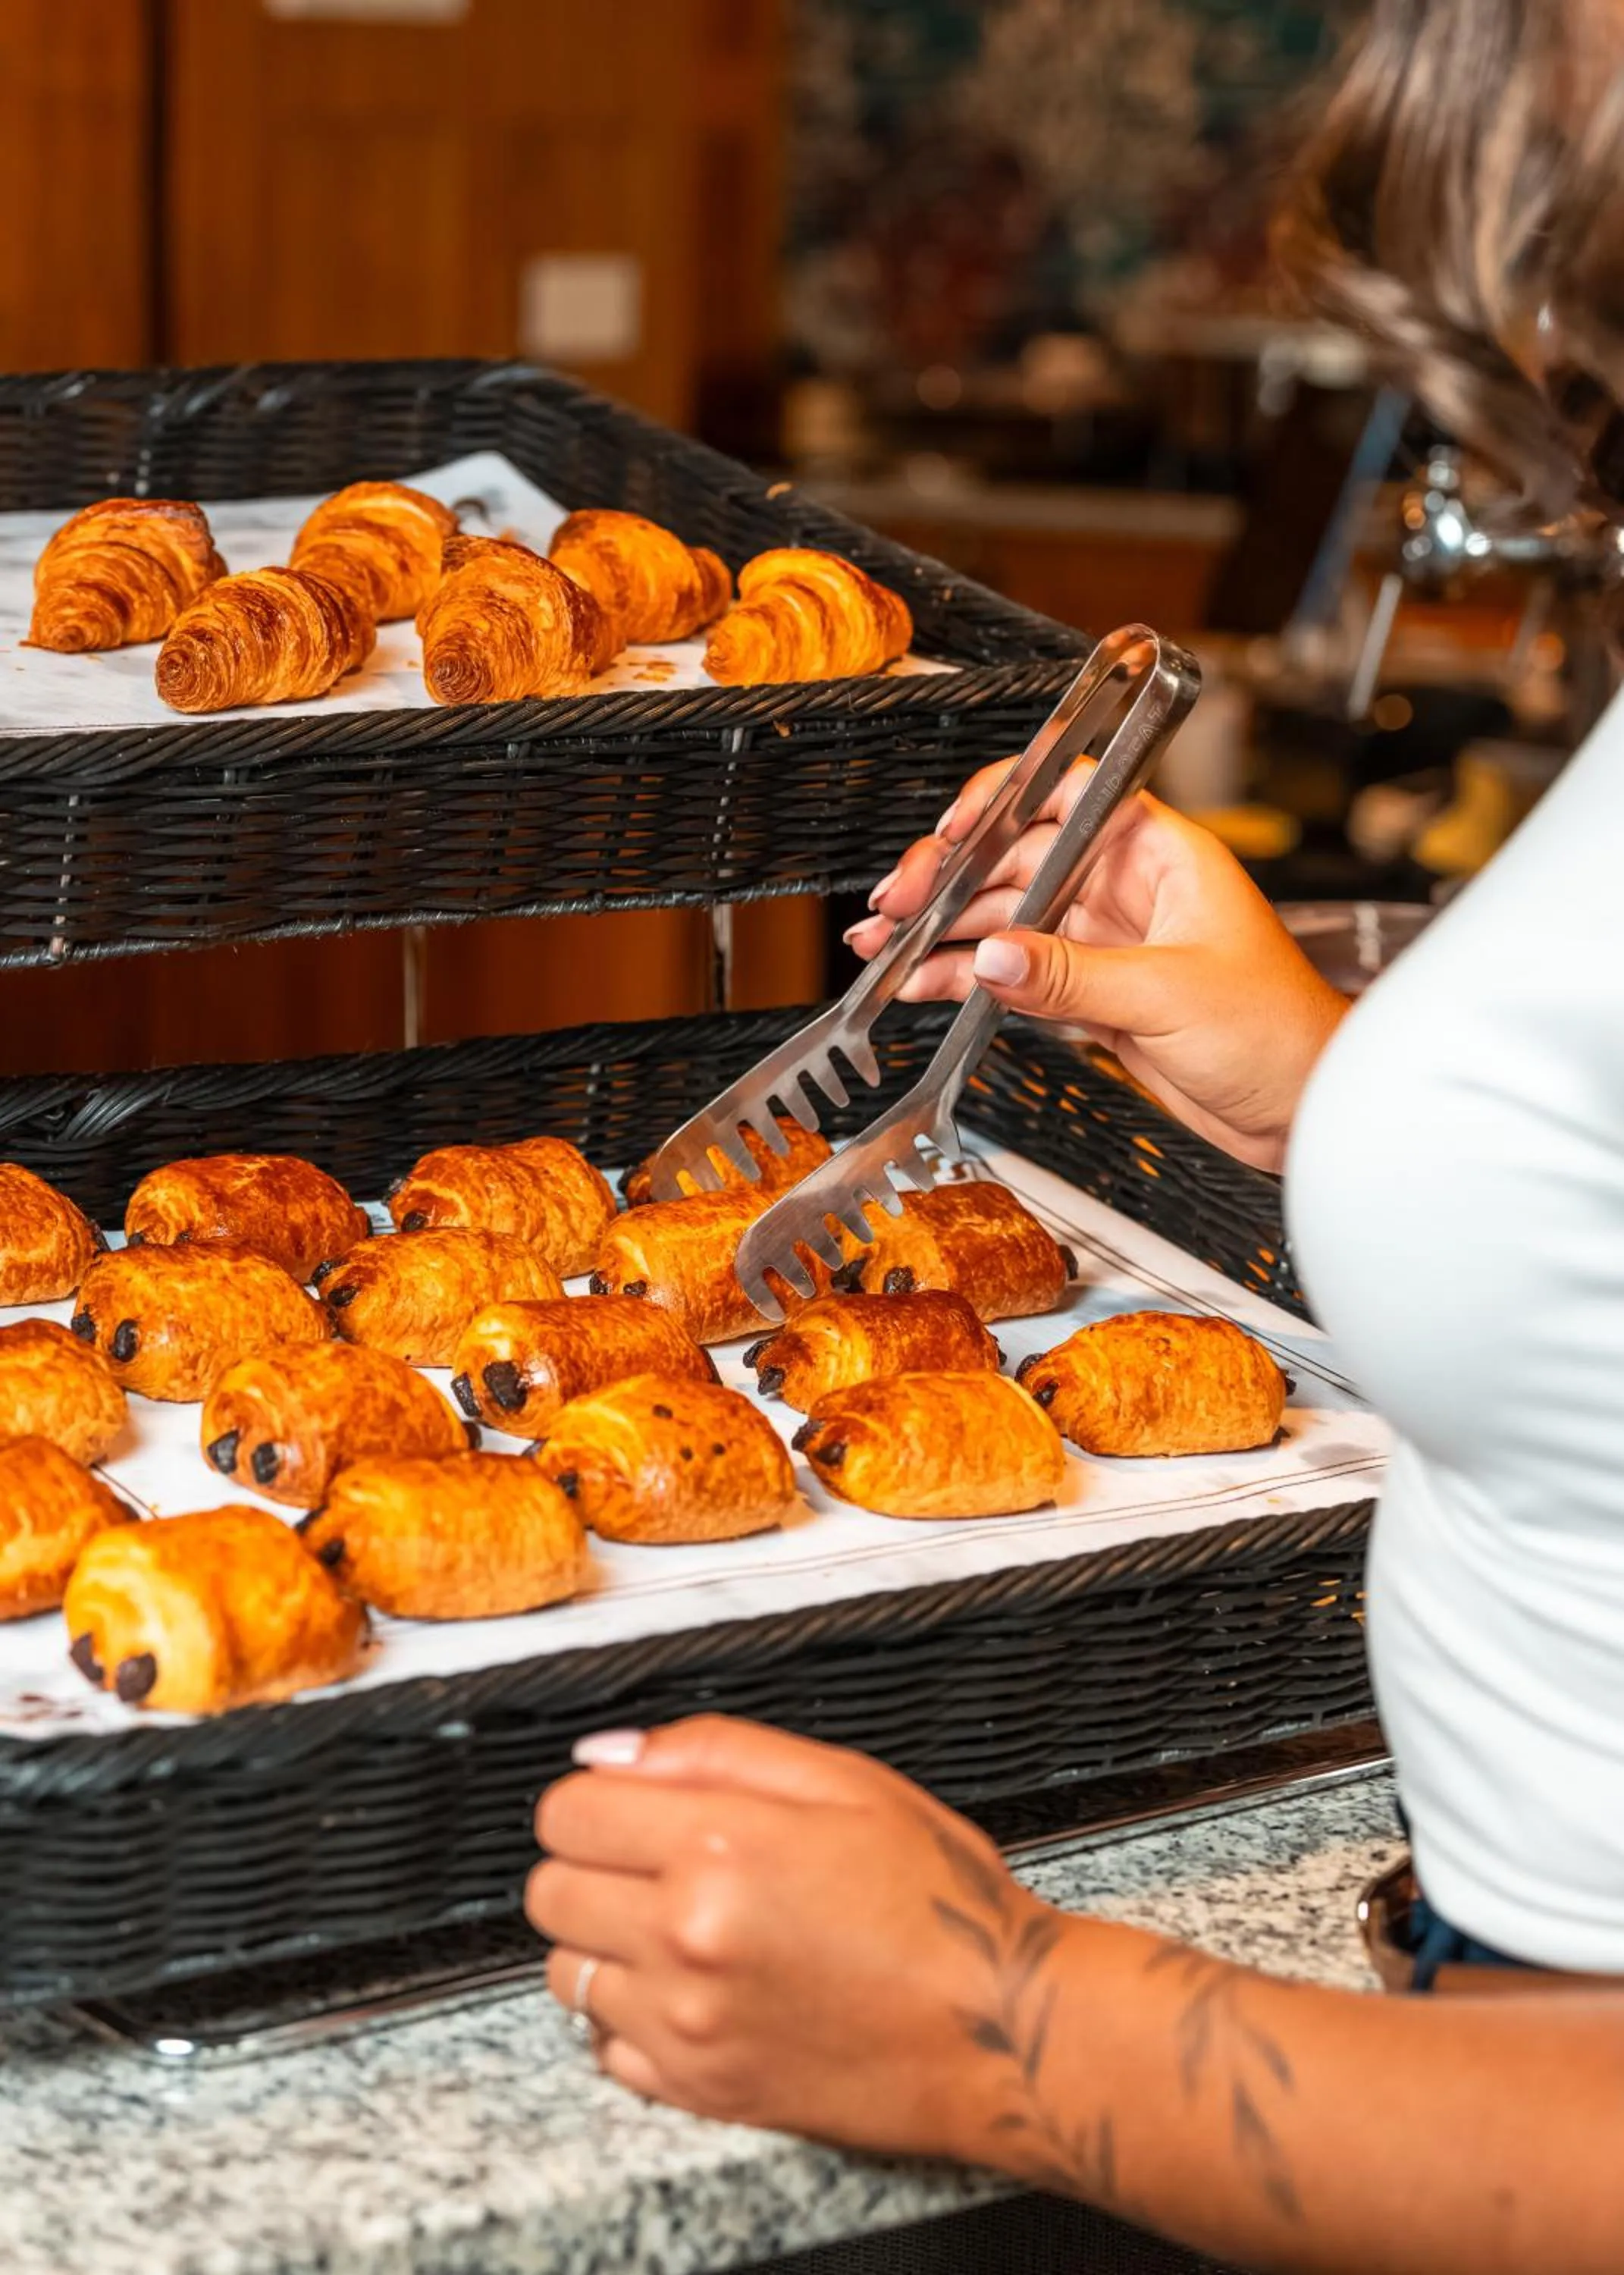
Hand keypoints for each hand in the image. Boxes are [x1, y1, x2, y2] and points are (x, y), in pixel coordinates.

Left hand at [527, 1716, 1064, 2162]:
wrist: (1000, 2030)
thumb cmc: (938, 1903)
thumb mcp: (845, 1780)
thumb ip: (715, 1750)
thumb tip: (613, 1752)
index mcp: (719, 1848)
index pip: (568, 1812)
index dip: (597, 1798)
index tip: (629, 1805)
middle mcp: (686, 1940)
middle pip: (550, 1892)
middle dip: (592, 1865)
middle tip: (656, 1862)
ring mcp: (686, 2024)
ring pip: (566, 1972)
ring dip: (605, 1942)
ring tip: (679, 1927)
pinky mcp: (699, 2090)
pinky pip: (605, 2048)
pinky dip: (632, 2017)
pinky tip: (693, 1989)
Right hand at [846, 765, 1347, 1172]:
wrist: (1302, 1111)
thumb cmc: (1281, 1035)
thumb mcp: (1171, 996)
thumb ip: (1073, 977)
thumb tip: (996, 955)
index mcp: (1160, 853)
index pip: (1069, 794)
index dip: (1004, 801)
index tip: (954, 830)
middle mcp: (1126, 887)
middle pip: (1019, 858)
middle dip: (950, 879)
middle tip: (898, 903)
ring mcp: (1106, 940)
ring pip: (1007, 920)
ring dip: (944, 932)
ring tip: (886, 946)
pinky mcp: (1093, 994)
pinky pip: (1018, 976)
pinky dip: (968, 980)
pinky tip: (923, 983)